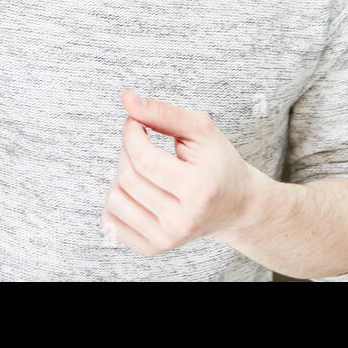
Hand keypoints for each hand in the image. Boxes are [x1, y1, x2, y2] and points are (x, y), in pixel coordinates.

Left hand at [99, 90, 264, 254]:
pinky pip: (111, 223)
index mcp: (198, 190)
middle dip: (127, 151)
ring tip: (142, 168)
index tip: (135, 122)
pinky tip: (137, 190)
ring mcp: (166, 239)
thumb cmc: (220, 164)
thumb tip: (127, 99)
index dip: (131, 133)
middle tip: (141, 141)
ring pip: (115, 200)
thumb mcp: (202, 131)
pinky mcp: (153, 248)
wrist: (237, 206)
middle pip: (128, 178)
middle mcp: (182, 221)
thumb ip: (164, 113)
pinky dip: (116, 201)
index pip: (144, 159)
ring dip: (120, 175)